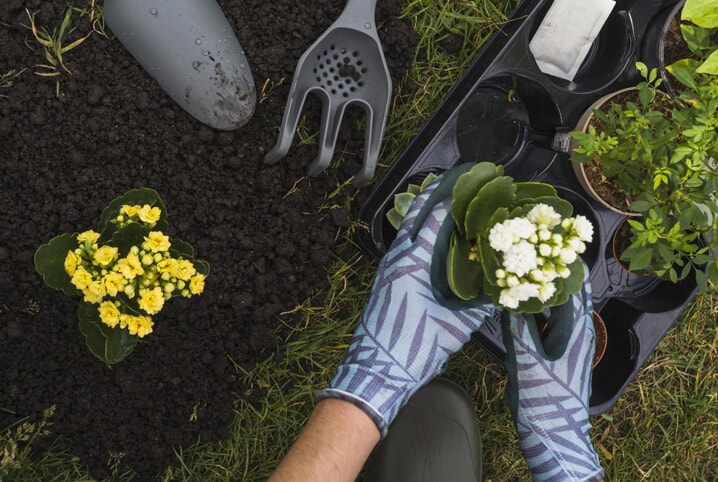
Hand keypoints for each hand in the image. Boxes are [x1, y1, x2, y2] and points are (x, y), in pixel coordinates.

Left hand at [317, 165, 498, 435]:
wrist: (376, 371)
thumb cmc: (412, 348)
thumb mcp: (454, 327)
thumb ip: (481, 306)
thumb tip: (506, 289)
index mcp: (412, 262)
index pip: (435, 218)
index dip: (455, 195)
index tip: (474, 178)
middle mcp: (397, 258)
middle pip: (417, 214)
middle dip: (438, 193)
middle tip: (461, 177)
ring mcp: (389, 268)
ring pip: (410, 229)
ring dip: (428, 211)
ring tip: (451, 198)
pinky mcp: (388, 279)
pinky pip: (408, 246)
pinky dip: (423, 233)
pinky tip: (438, 237)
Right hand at [501, 263, 603, 481]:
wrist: (553, 434)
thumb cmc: (544, 399)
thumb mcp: (526, 360)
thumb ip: (518, 326)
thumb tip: (509, 296)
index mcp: (577, 330)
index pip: (575, 286)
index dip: (562, 264)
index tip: (545, 242)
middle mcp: (577, 332)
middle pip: (568, 293)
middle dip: (551, 272)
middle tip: (528, 254)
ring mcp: (569, 343)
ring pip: (558, 307)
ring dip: (544, 290)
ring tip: (522, 272)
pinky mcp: (558, 353)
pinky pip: (550, 322)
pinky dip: (538, 309)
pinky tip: (520, 306)